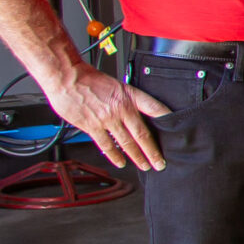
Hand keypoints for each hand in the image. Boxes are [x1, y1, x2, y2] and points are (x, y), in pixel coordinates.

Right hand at [43, 62, 169, 170]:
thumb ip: (125, 100)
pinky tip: (121, 161)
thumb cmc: (88, 79)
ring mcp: (107, 119)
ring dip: (137, 156)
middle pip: (142, 134)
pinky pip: (106, 145)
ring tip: (145, 165)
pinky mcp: (92, 126)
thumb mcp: (115, 85)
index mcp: (129, 95)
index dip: (167, 118)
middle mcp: (121, 108)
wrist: (66, 77)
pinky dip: (114, 155)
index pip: (155, 108)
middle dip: (153, 151)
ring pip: (127, 143)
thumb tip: (133, 113)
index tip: (176, 129)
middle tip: (160, 163)